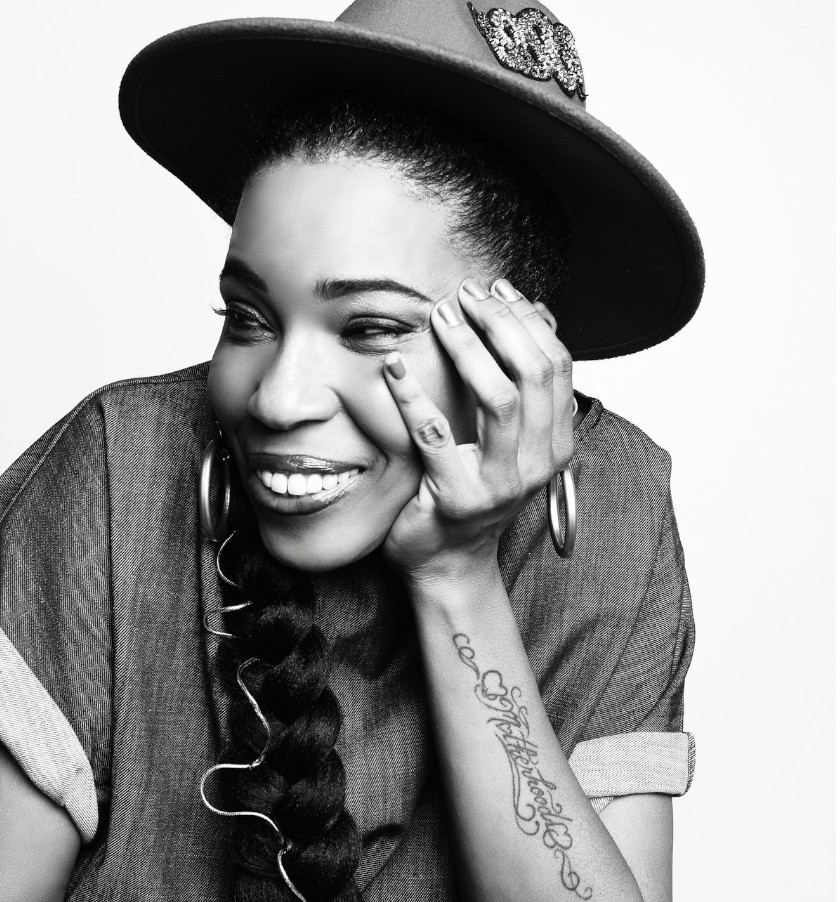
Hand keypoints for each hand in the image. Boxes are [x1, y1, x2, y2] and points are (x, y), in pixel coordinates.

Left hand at [381, 277, 573, 586]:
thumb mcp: (510, 445)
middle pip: (533, 375)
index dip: (529, 321)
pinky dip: (412, 394)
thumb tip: (532, 317)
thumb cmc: (474, 493)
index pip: (556, 367)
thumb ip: (522, 392)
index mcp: (555, 445)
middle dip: (501, 324)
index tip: (499, 289)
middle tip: (466, 294)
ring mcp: (500, 484)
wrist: (449, 562)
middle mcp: (537, 464)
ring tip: (441, 317)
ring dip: (468, 349)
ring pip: (499, 399)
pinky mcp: (456, 497)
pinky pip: (434, 434)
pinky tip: (394, 365)